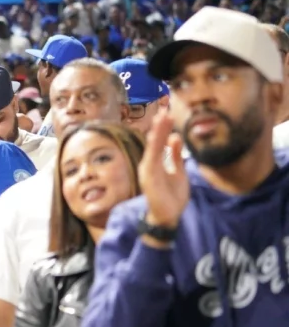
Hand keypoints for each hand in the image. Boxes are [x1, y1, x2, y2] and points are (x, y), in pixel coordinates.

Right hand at [139, 109, 187, 229]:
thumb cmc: (171, 197)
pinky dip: (155, 145)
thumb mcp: (178, 173)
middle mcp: (149, 163)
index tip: (168, 113)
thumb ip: (176, 156)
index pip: (159, 140)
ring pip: (153, 146)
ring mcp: (148, 169)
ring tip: (162, 117)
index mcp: (156, 161)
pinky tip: (159, 135)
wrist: (167, 217)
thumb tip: (176, 137)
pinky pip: (153, 157)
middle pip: (155, 140)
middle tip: (165, 109)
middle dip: (160, 125)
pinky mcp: (149, 175)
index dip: (164, 127)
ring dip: (157, 131)